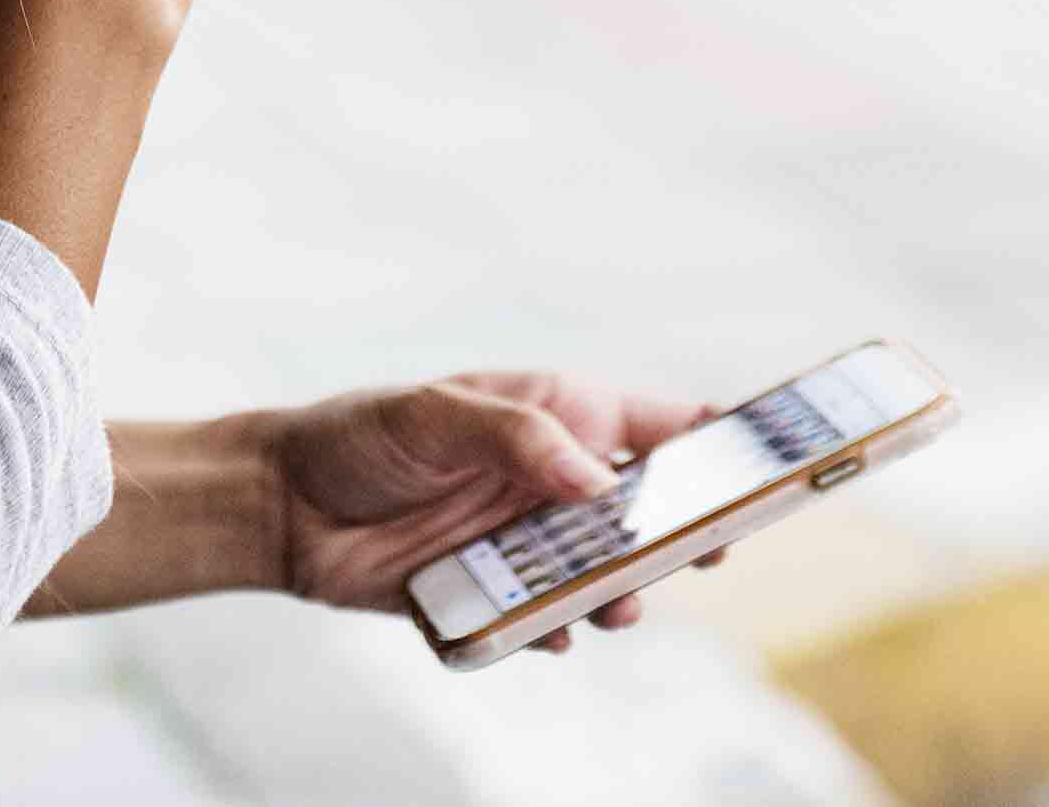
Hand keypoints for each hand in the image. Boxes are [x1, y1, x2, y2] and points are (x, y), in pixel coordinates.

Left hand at [257, 373, 723, 652]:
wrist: (283, 509)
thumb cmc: (359, 436)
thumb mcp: (436, 415)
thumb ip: (520, 439)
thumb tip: (600, 483)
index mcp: (558, 415)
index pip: (660, 424)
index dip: (718, 444)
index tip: (765, 468)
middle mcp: (553, 479)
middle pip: (649, 511)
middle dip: (683, 535)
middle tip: (706, 554)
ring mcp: (528, 539)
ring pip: (606, 574)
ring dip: (621, 593)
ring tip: (616, 610)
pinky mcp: (496, 593)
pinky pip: (549, 619)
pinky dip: (557, 629)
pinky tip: (548, 633)